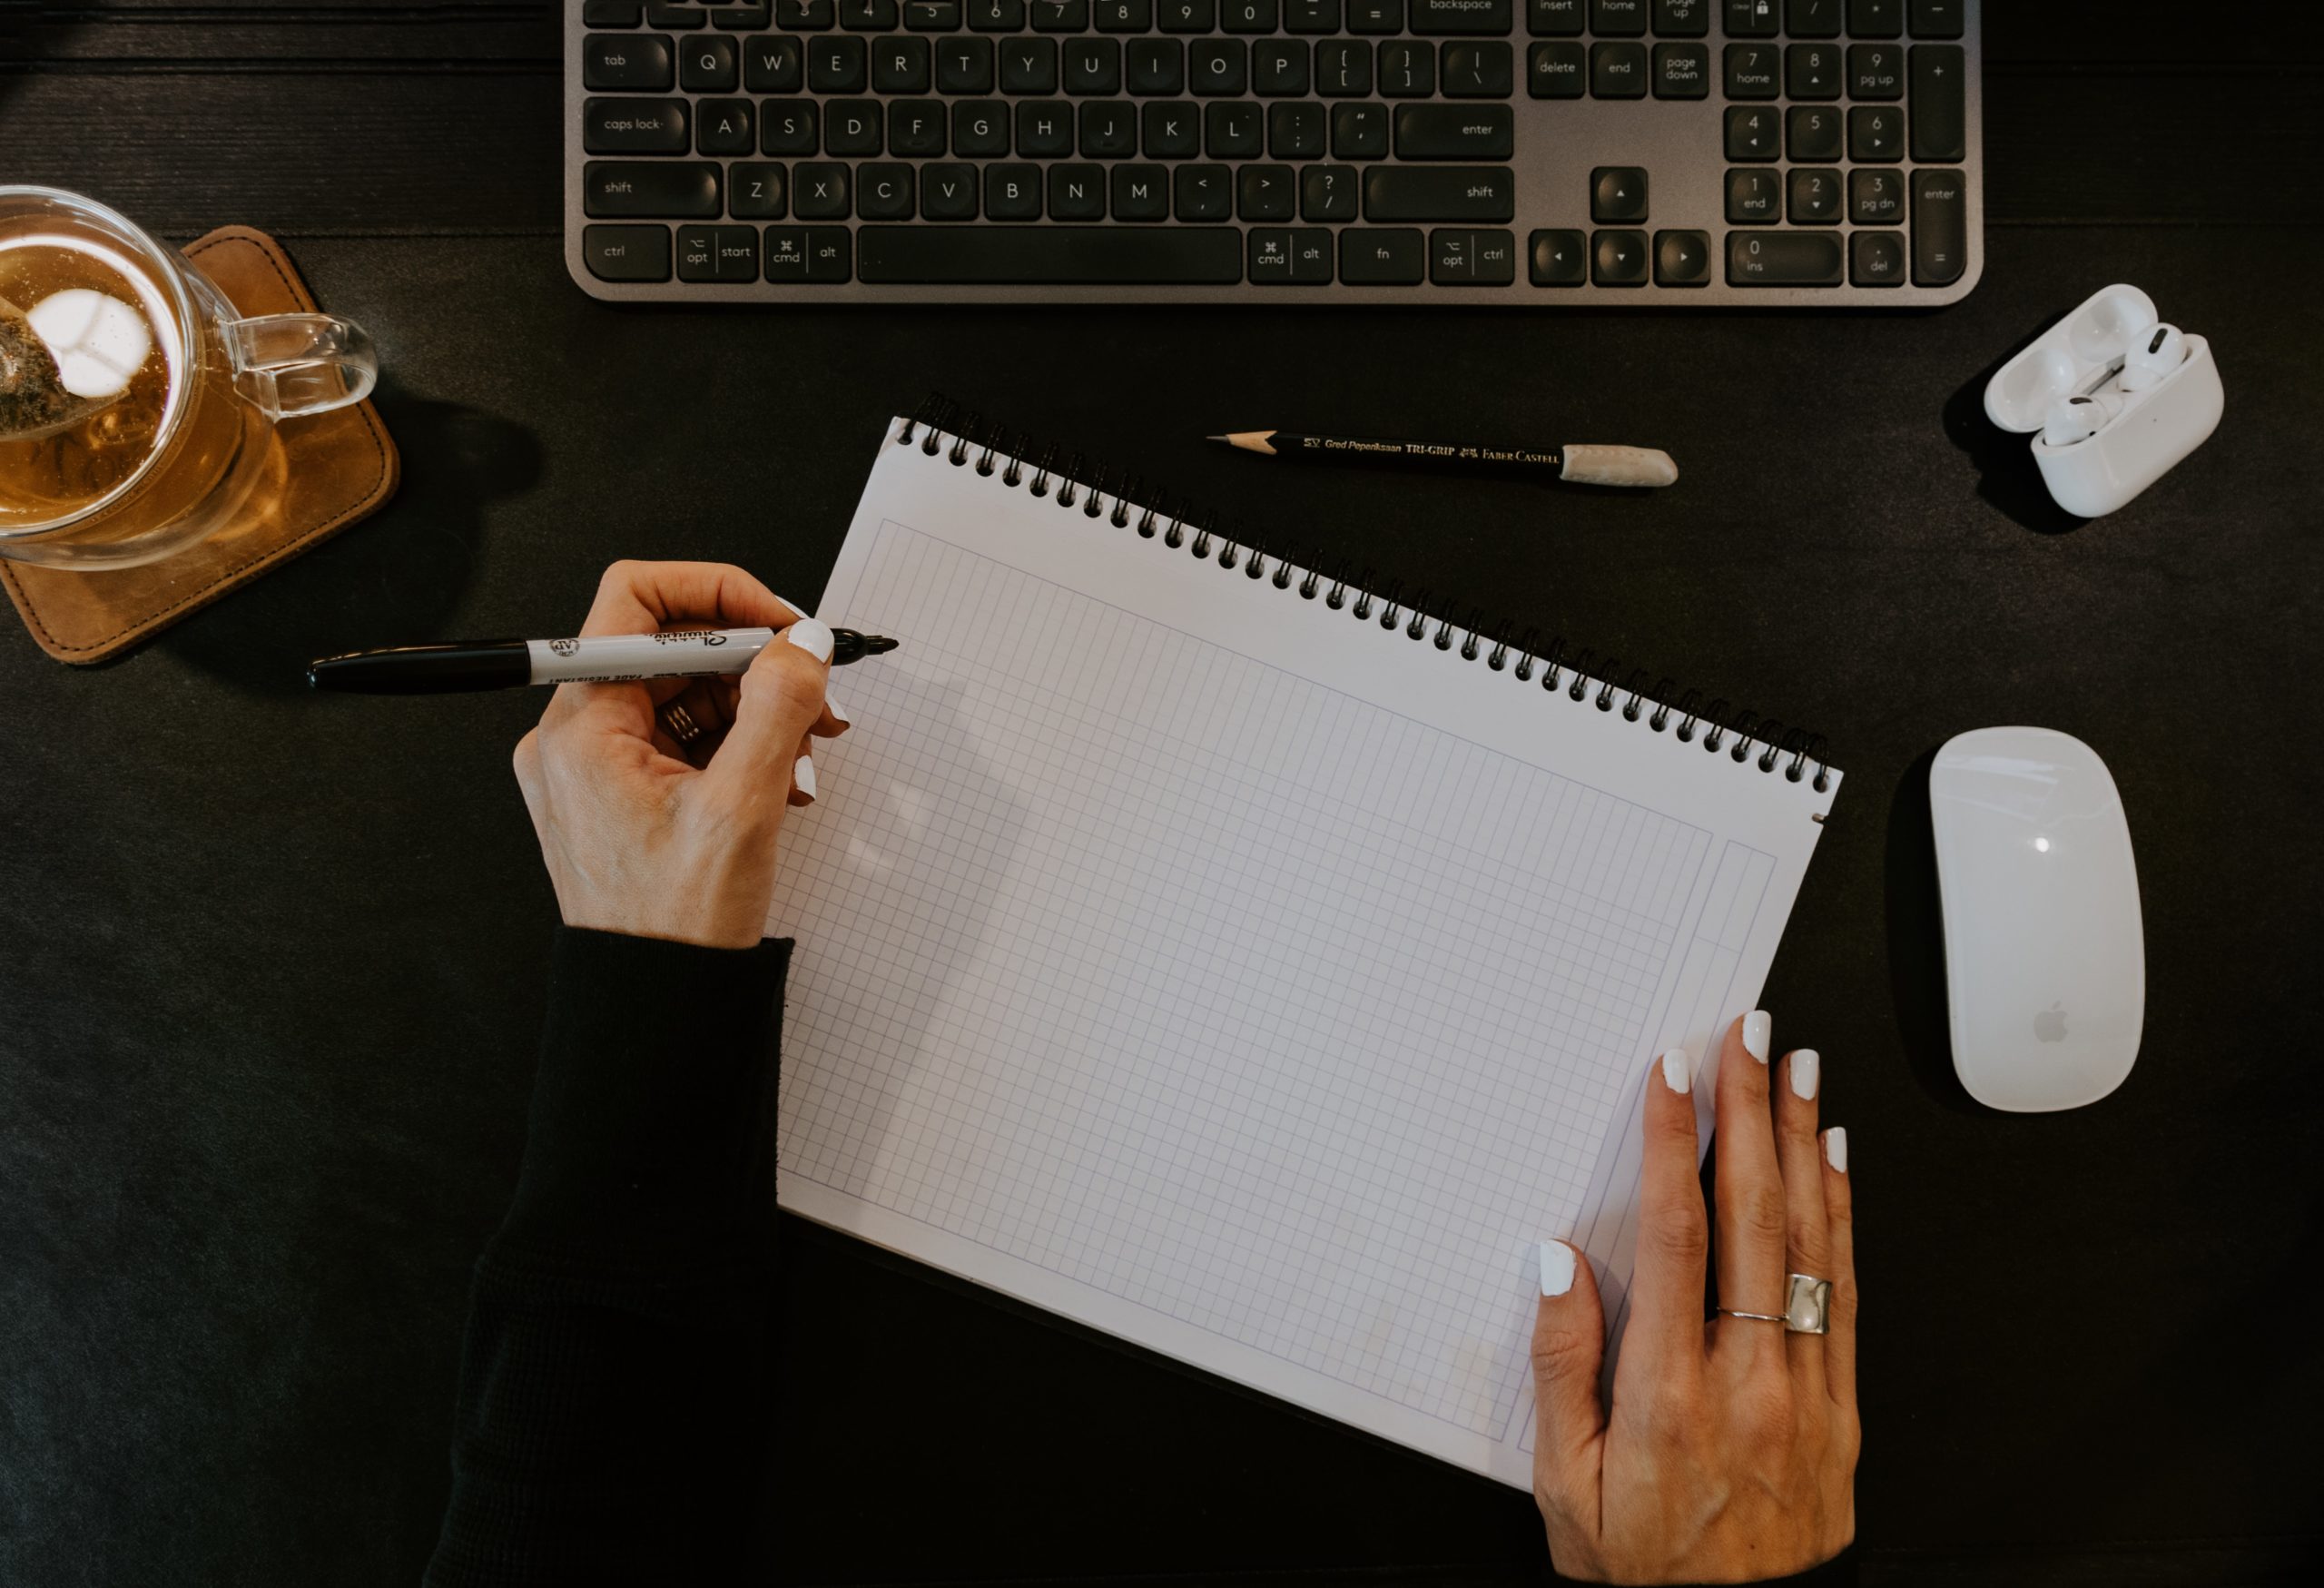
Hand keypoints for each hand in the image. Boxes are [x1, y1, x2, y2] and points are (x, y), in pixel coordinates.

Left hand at [512, 560, 847, 949]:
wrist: (657, 1008)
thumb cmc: (676, 928)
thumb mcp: (742, 807)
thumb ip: (777, 707)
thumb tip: (803, 642)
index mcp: (581, 728)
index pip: (636, 601)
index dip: (719, 594)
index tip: (781, 623)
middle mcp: (575, 738)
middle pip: (670, 649)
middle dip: (754, 665)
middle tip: (817, 696)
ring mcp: (595, 769)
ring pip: (683, 695)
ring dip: (755, 711)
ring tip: (805, 754)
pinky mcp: (620, 796)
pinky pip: (682, 740)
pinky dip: (737, 748)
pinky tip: (780, 781)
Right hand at [1531, 1013, 1856, 1583]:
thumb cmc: (1650, 1575)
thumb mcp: (1567, 1494)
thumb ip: (1563, 1372)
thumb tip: (1558, 1267)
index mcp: (1670, 1394)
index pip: (1679, 1236)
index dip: (1677, 1144)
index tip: (1675, 1076)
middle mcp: (1748, 1380)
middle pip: (1754, 1216)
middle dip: (1753, 1113)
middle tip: (1752, 1037)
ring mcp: (1805, 1391)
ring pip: (1809, 1242)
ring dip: (1805, 1144)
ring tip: (1800, 1072)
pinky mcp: (1840, 1407)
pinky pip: (1844, 1291)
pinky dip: (1841, 1216)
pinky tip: (1836, 1163)